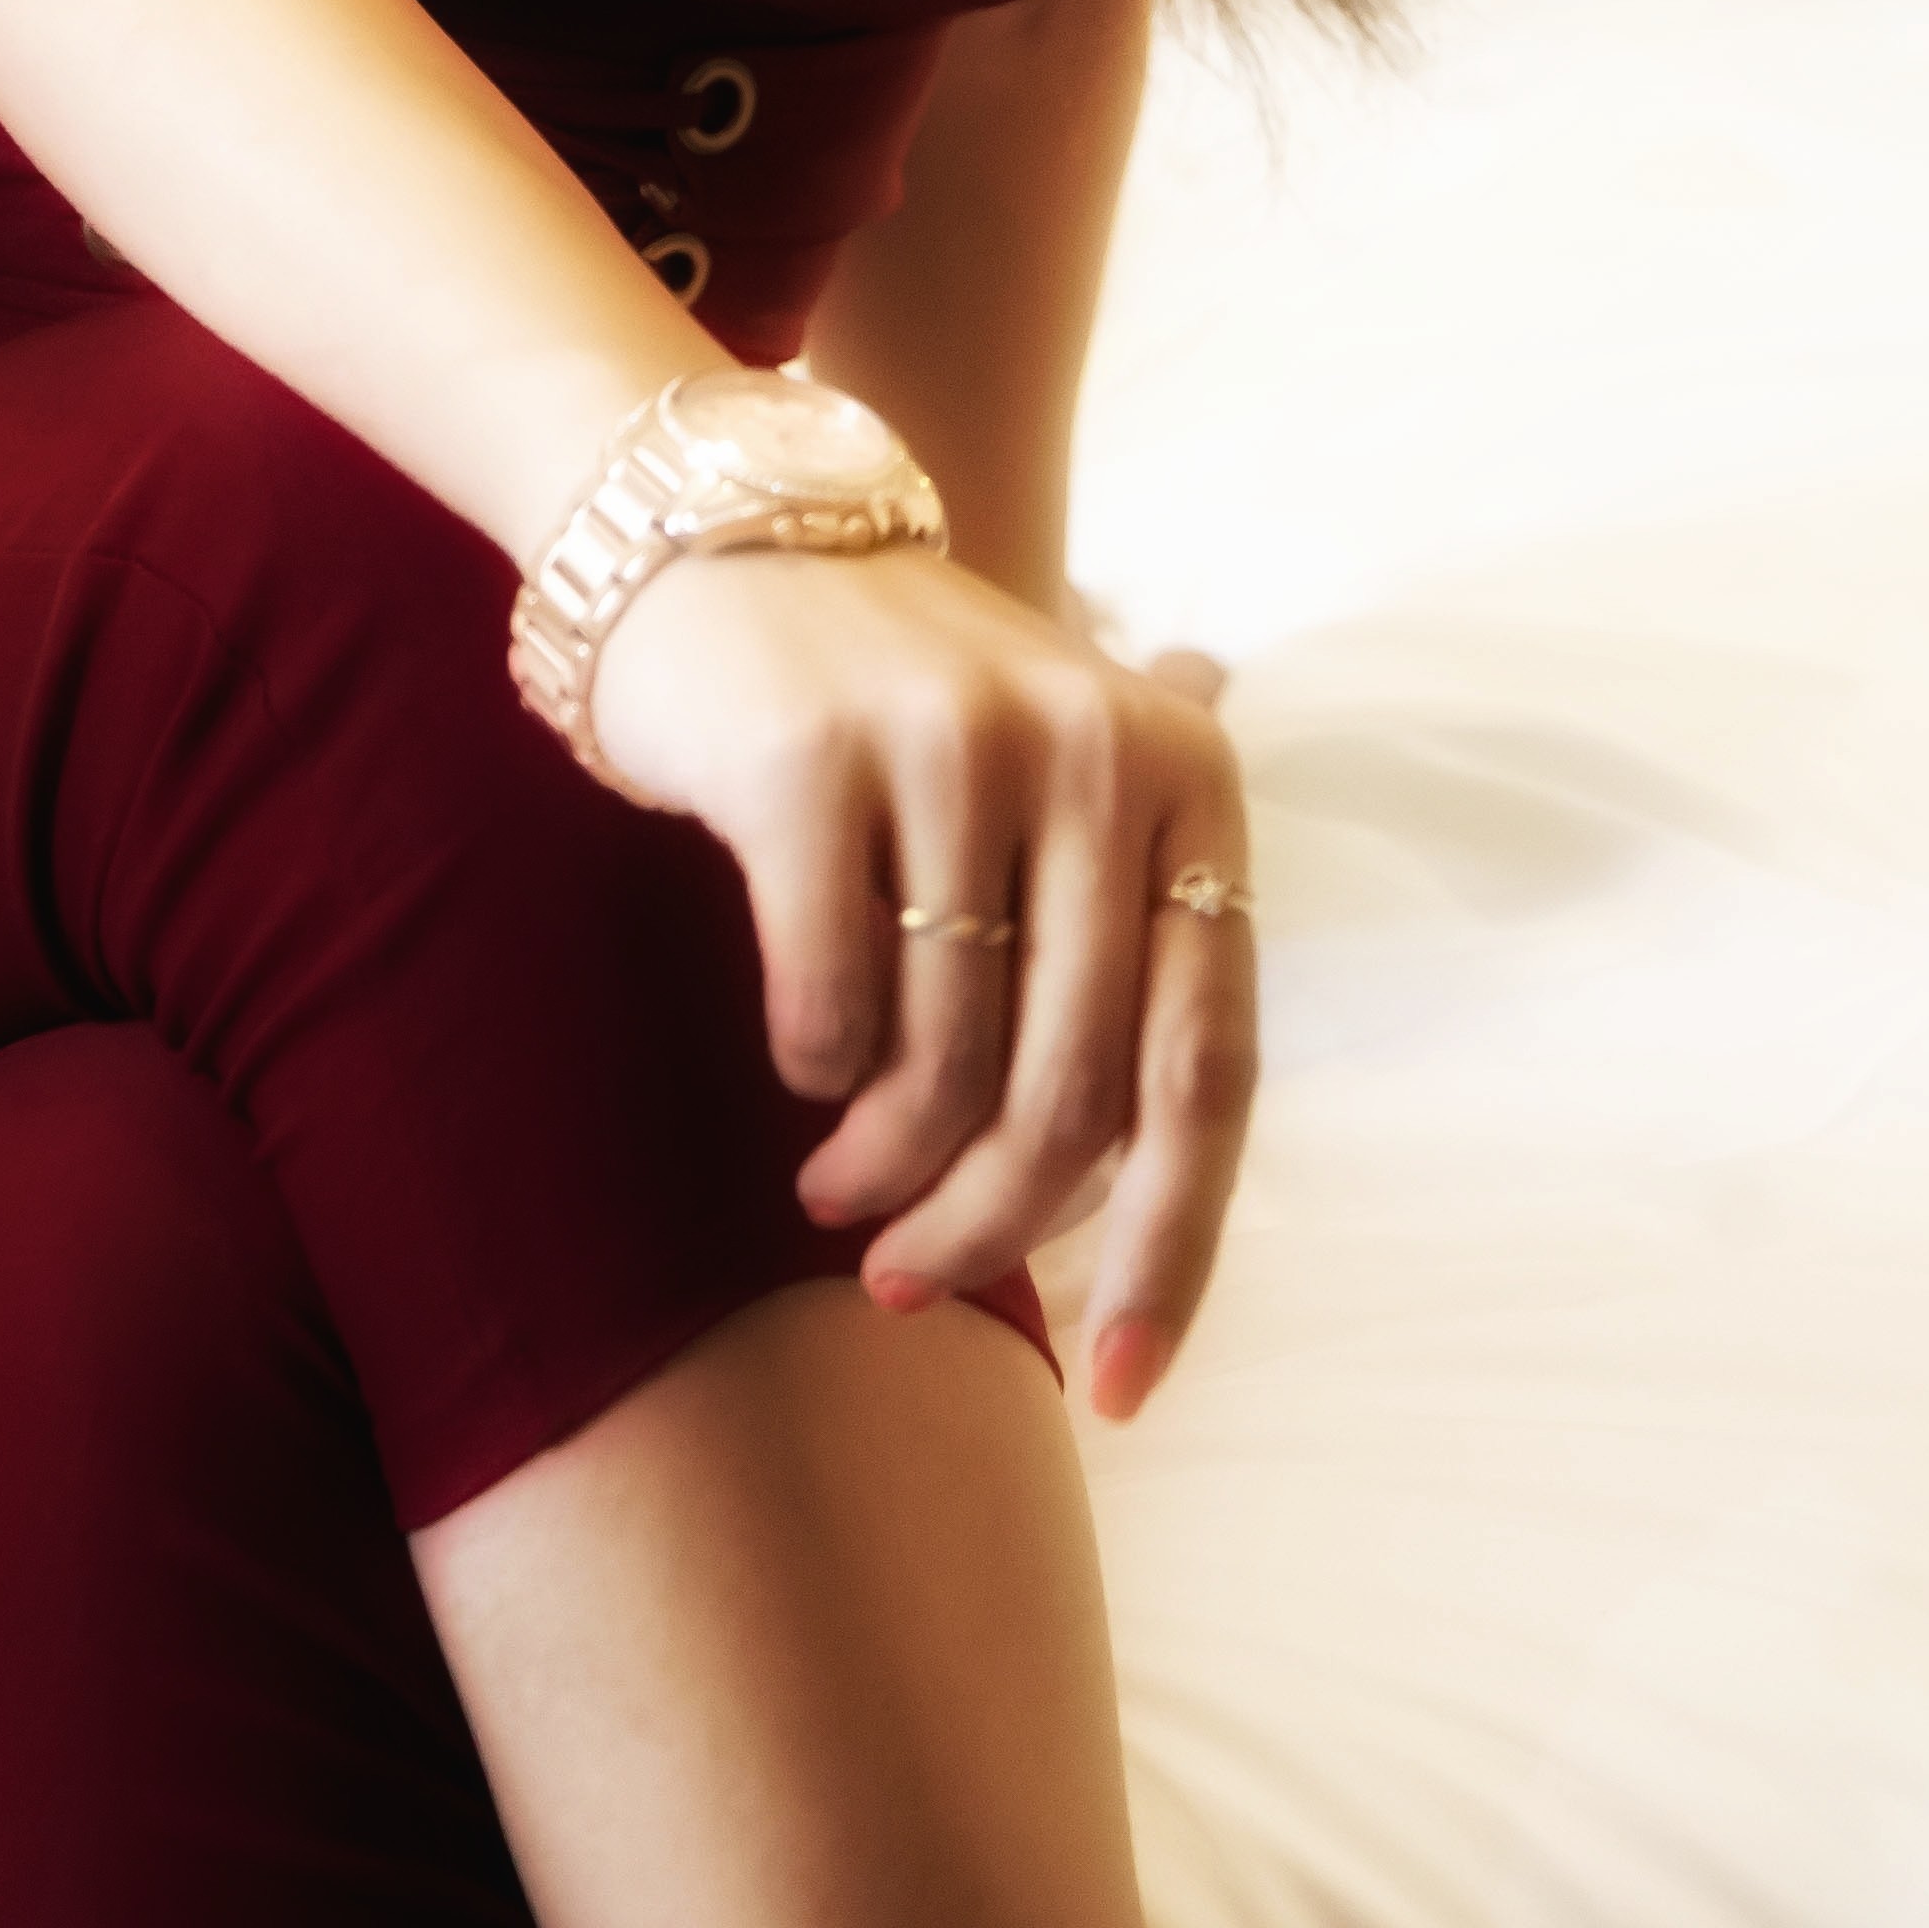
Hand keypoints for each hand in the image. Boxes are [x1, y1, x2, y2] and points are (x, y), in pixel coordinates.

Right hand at [582, 546, 1257, 1410]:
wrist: (720, 532)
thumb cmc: (900, 707)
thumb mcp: (1061, 777)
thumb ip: (1135, 937)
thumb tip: (1175, 1163)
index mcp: (1185, 779)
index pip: (1209, 1070)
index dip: (1173, 1254)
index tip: (1122, 1395)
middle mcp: (1092, 754)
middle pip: (1072, 1097)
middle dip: (988, 1234)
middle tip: (912, 1285)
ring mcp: (951, 747)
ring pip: (941, 1071)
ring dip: (881, 1173)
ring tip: (838, 1190)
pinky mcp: (809, 763)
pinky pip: (827, 1010)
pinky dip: (811, 1072)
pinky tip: (797, 1064)